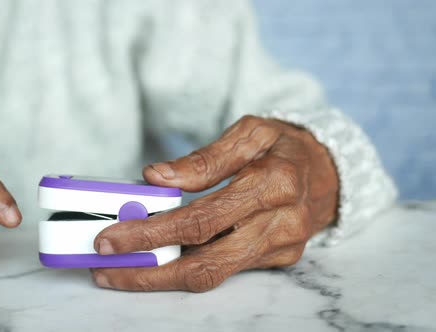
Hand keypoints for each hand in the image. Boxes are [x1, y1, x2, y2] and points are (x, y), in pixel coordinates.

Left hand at [92, 115, 338, 291]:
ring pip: (214, 275)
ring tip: (122, 272)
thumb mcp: (249, 133)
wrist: (329, 169)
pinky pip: (227, 271)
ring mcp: (282, 246)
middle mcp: (282, 222)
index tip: (112, 237)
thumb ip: (205, 159)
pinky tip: (159, 261)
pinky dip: (187, 269)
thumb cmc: (284, 146)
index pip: (202, 218)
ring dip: (162, 278)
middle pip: (205, 261)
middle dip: (149, 269)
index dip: (152, 232)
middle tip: (106, 267)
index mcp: (274, 183)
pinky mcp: (279, 259)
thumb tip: (157, 178)